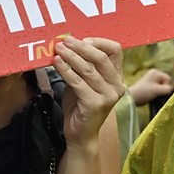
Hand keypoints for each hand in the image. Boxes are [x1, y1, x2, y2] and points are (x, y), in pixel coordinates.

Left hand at [53, 37, 125, 151]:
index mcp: (117, 77)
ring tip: (58, 49)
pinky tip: (56, 63)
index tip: (81, 39)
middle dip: (81, 46)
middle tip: (65, 40)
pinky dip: (65, 70)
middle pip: (101, 57)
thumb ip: (81, 65)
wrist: (80, 134)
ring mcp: (108, 96)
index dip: (98, 41)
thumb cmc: (80, 106)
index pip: (115, 50)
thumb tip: (66, 44)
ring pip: (88, 69)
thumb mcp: (83, 81)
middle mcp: (116, 86)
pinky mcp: (95, 104)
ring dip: (70, 56)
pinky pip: (78, 82)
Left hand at [129, 68, 173, 104]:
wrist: (131, 98)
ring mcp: (152, 81)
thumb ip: (167, 89)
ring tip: (152, 96)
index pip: (169, 79)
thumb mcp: (157, 90)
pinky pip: (158, 90)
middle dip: (162, 90)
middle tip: (154, 94)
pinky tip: (151, 97)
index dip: (165, 87)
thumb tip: (173, 90)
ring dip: (159, 93)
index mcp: (156, 72)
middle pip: (166, 84)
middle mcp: (154, 75)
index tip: (157, 91)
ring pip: (163, 88)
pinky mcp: (150, 87)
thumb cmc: (143, 92)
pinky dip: (157, 94)